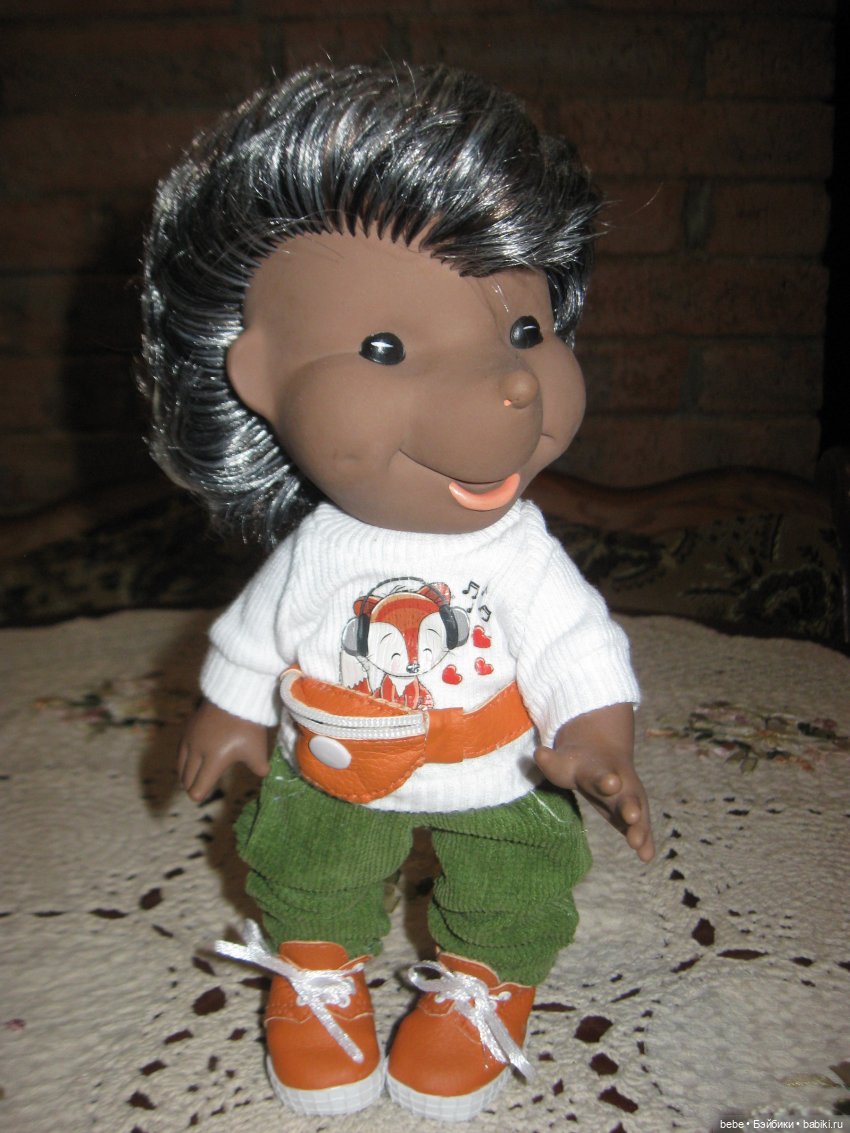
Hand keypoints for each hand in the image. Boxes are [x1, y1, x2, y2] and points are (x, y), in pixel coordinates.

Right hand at [178, 700, 271, 802]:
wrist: (235, 696)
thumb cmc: (248, 726)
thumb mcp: (257, 749)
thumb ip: (260, 767)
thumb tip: (264, 774)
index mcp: (214, 760)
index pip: (198, 787)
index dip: (198, 794)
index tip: (201, 797)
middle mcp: (198, 752)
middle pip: (187, 778)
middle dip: (191, 786)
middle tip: (196, 790)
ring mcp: (191, 740)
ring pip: (181, 765)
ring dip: (185, 774)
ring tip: (191, 778)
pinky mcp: (188, 729)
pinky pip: (180, 751)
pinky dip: (183, 760)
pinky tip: (189, 761)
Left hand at [534, 702, 654, 861]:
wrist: (601, 753)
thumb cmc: (579, 764)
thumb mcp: (563, 762)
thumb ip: (551, 762)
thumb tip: (538, 755)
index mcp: (599, 771)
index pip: (600, 776)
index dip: (604, 780)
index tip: (611, 784)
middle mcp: (619, 785)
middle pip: (625, 796)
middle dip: (629, 806)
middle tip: (633, 816)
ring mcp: (627, 800)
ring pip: (636, 813)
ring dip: (639, 827)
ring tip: (638, 844)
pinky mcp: (631, 815)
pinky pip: (639, 828)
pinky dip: (645, 840)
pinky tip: (647, 857)